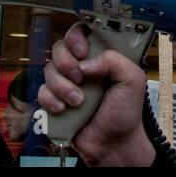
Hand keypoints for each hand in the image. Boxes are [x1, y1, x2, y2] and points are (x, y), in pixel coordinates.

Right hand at [38, 23, 154, 166]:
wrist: (112, 144)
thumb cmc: (125, 114)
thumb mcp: (133, 81)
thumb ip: (115, 61)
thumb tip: (87, 62)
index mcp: (101, 57)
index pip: (82, 32)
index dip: (76, 37)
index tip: (81, 51)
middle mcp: (83, 66)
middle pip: (60, 48)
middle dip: (66, 62)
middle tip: (80, 77)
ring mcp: (68, 83)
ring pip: (49, 69)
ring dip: (62, 86)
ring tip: (78, 101)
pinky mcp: (56, 99)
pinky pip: (42, 91)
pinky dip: (51, 100)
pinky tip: (64, 108)